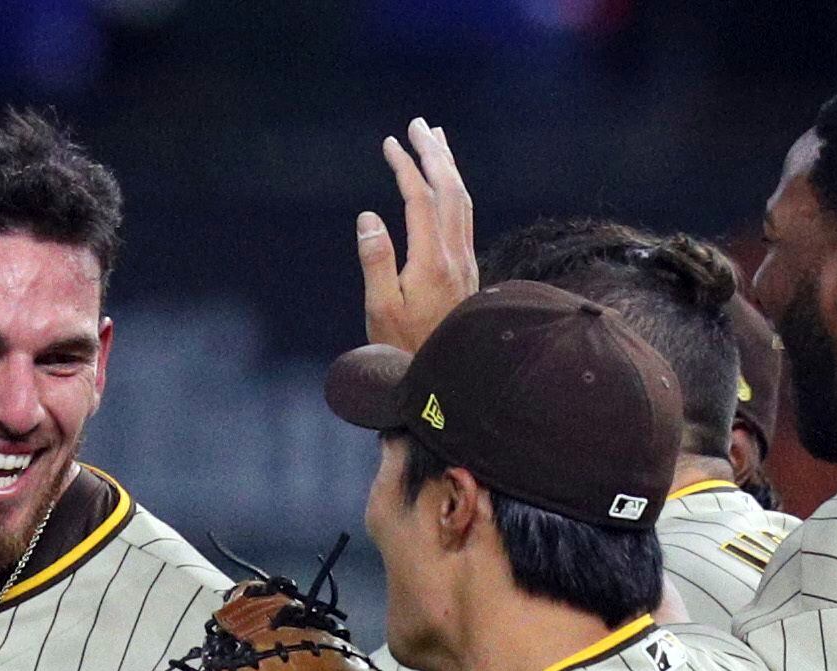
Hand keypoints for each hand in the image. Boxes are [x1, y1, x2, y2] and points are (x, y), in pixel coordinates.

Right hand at [357, 117, 476, 352]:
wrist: (449, 381)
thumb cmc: (405, 350)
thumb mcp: (380, 311)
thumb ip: (376, 261)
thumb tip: (369, 217)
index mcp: (431, 261)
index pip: (421, 199)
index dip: (406, 167)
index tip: (390, 143)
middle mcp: (455, 255)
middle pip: (450, 190)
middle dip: (434, 153)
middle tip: (418, 123)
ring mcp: (465, 262)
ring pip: (463, 200)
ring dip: (449, 166)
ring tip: (436, 139)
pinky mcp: (467, 270)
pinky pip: (465, 215)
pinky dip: (455, 188)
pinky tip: (447, 183)